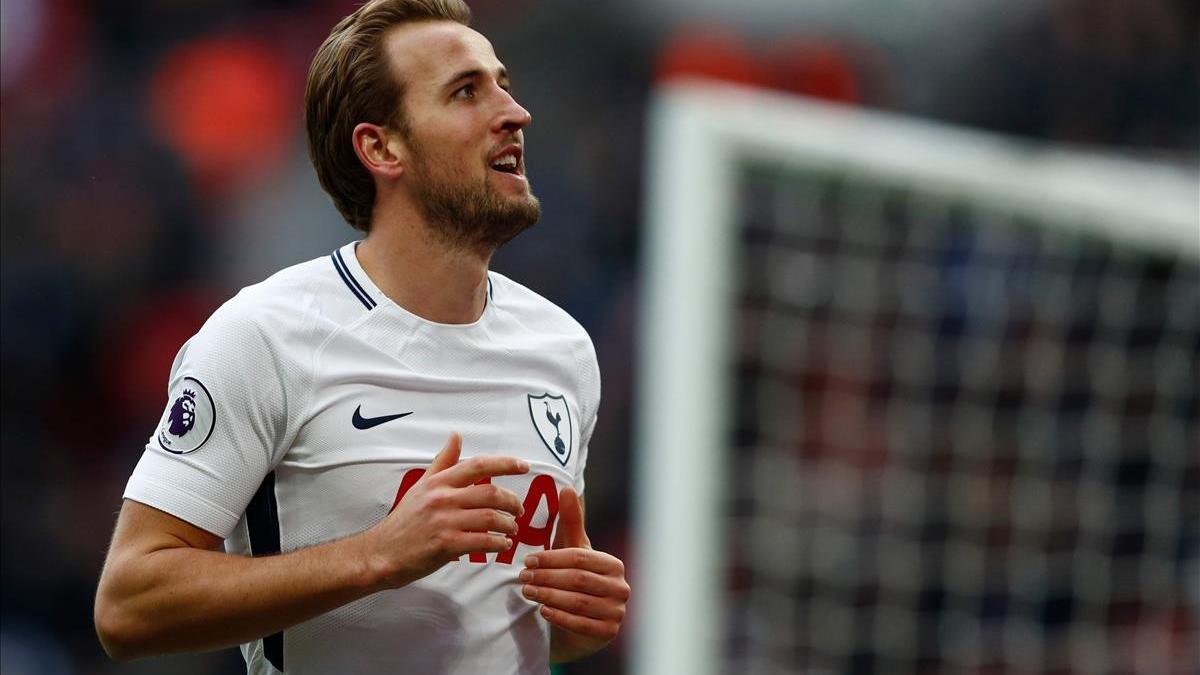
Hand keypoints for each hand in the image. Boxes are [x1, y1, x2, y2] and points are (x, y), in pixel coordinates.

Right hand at [364, 433, 528, 588]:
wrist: (381, 553)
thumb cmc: (404, 521)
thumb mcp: (421, 486)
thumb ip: (442, 462)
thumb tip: (456, 435)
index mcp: (439, 483)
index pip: (478, 465)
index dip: (505, 464)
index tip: (524, 466)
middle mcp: (442, 498)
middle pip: (490, 493)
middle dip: (512, 502)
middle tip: (519, 510)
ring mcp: (444, 522)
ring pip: (490, 517)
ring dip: (508, 524)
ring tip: (512, 529)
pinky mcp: (446, 545)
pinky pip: (482, 541)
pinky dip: (498, 543)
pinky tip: (502, 544)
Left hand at [520, 487, 629, 661]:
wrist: (581, 622)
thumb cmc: (575, 579)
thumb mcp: (573, 550)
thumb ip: (570, 521)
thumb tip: (566, 488)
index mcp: (613, 564)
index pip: (580, 558)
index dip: (552, 558)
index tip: (528, 560)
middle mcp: (620, 587)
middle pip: (578, 580)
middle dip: (547, 577)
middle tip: (522, 577)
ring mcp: (617, 611)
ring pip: (577, 602)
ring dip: (548, 596)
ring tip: (526, 591)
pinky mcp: (608, 632)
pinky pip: (581, 624)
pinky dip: (559, 617)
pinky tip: (542, 610)